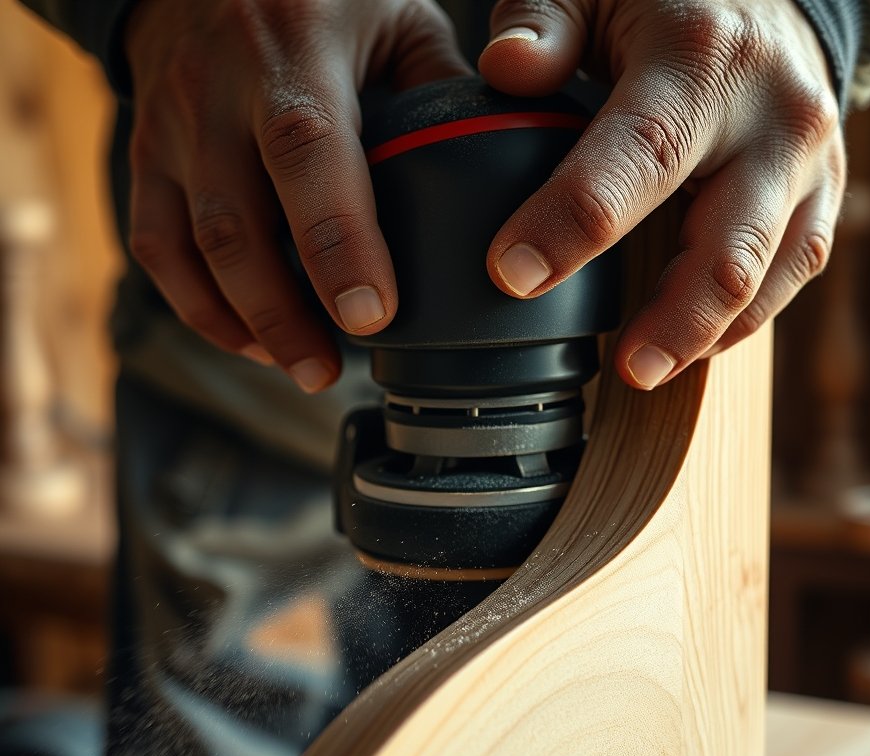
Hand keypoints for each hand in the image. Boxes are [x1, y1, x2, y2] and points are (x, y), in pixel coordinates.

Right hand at [124, 0, 469, 391]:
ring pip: (191, 247)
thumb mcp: (392, 12)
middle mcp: (218, 91)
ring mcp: (173, 127)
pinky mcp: (147, 157)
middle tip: (329, 374)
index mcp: (292, 50)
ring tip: (301, 370)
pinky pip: (157, 246)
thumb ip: (437, 85)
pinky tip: (249, 340)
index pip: (308, 154)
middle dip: (283, 314)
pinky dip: (199, 306)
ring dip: (245, 323)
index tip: (370, 316)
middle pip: (237, 224)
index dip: (336, 242)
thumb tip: (489, 166)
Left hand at [478, 0, 845, 388]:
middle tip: (623, 369)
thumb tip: (507, 68)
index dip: (573, 223)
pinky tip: (689, 344)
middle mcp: (774, 116)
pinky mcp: (822, 196)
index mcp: (704, 58)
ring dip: (705, 335)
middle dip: (673, 321)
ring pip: (768, 276)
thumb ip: (545, 18)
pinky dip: (739, 320)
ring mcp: (810, 163)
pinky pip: (790, 274)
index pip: (640, 157)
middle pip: (728, 248)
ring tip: (645, 369)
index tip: (512, 273)